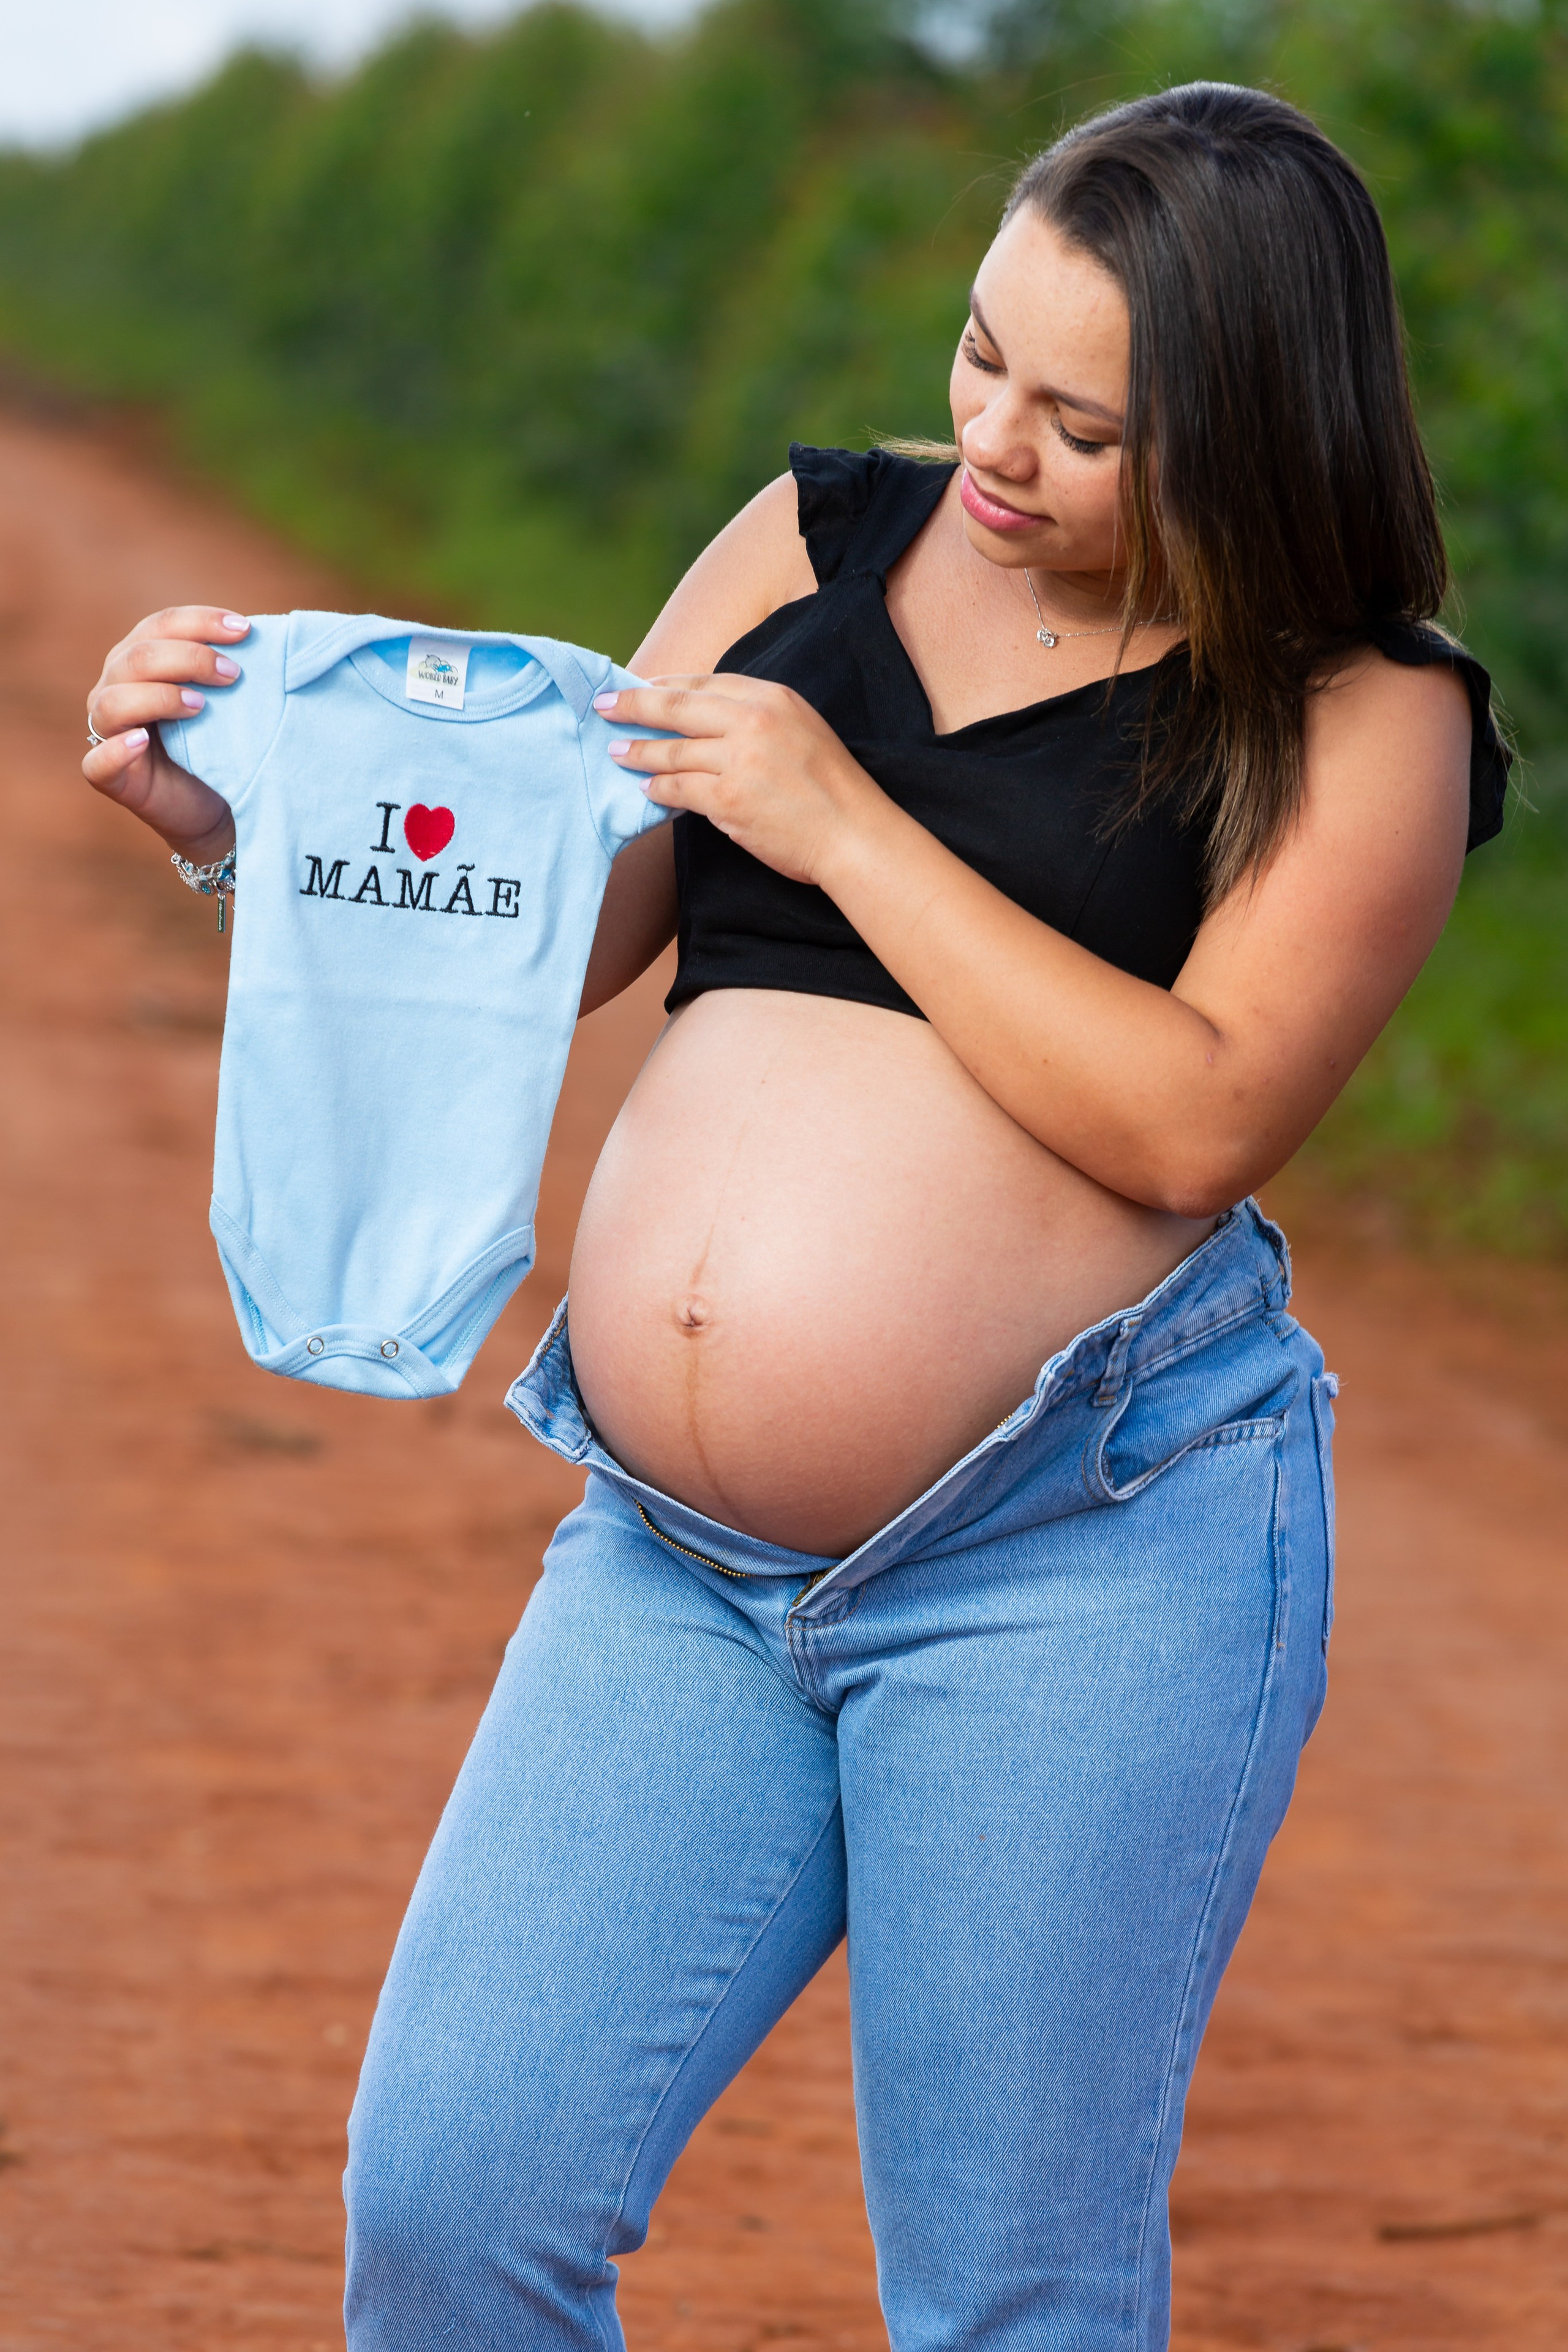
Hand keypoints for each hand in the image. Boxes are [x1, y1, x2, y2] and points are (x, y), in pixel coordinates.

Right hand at [84, 604, 249, 861]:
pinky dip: (118, 749)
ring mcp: (106, 731)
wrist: (217, 808)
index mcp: (141, 659)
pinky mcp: (108, 776)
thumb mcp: (229, 702)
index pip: (161, 625)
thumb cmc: (221, 747)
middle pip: (139, 656)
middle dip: (190, 658)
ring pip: (115, 701)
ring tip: (201, 706)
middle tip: (234, 675)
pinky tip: (143, 741)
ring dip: (160, 697)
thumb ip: (230, 667)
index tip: (246, 631)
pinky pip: (97, 761)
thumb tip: (260, 634)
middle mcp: (116, 687)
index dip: (201, 622)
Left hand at [595, 674, 879, 888]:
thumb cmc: (831, 788)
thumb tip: (706, 719)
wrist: (852, 833)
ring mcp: (738, 759)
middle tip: (604, 706)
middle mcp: (752, 720)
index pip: (705, 682)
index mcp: (772, 697)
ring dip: (639, 751)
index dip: (667, 684)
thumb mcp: (802, 729)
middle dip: (635, 704)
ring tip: (617, 751)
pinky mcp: (728, 798)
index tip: (641, 685)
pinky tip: (647, 788)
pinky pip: (679, 788)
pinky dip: (660, 788)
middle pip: (678, 706)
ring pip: (673, 750)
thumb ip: (758, 717)